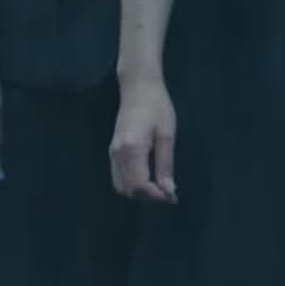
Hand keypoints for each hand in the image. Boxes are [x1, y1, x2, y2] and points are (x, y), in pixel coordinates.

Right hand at [109, 73, 178, 202]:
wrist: (138, 88)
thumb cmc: (157, 107)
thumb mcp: (167, 135)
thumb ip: (166, 164)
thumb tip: (168, 191)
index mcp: (132, 148)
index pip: (139, 185)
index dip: (155, 196)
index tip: (172, 197)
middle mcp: (118, 153)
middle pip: (128, 189)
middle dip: (148, 197)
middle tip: (169, 193)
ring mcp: (112, 152)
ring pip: (121, 186)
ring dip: (140, 192)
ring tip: (160, 188)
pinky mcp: (112, 151)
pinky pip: (118, 177)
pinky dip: (132, 184)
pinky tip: (149, 179)